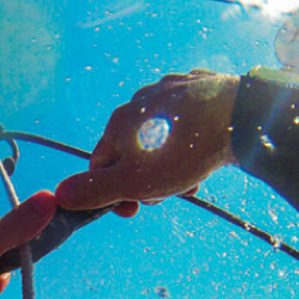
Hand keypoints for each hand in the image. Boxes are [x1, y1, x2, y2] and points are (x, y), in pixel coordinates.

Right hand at [55, 71, 239, 216]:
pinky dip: (190, 140)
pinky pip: (185, 121)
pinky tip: (206, 150)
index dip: (113, 193)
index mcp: (118, 123)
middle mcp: (139, 101)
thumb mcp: (132, 181)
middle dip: (148, 179)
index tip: (133, 209)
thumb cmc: (180, 153)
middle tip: (172, 192)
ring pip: (160, 138)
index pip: (101, 165)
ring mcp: (170, 91)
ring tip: (193, 177)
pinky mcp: (199, 88)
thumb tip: (60, 195)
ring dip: (172, 165)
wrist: (239, 117)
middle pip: (132, 152)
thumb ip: (94, 189)